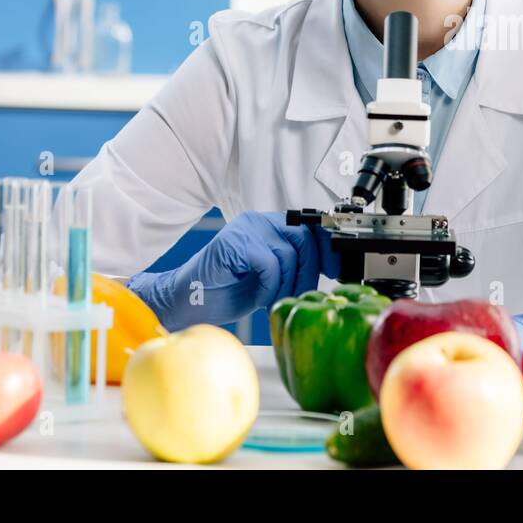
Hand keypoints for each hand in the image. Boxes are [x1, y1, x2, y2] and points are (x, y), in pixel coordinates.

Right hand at [127, 212, 339, 330]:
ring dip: (287, 284)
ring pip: (289, 254)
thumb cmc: (225, 290)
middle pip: (305, 239)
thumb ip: (292, 265)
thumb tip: (328, 267)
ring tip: (274, 299)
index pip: (310, 228)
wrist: (185, 301)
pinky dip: (270, 285)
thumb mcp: (269, 277)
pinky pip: (269, 264)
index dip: (327, 249)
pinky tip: (261, 297)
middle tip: (299, 295)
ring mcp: (245, 230)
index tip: (336, 270)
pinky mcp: (234, 244)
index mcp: (269, 226)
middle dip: (309, 272)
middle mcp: (259, 222)